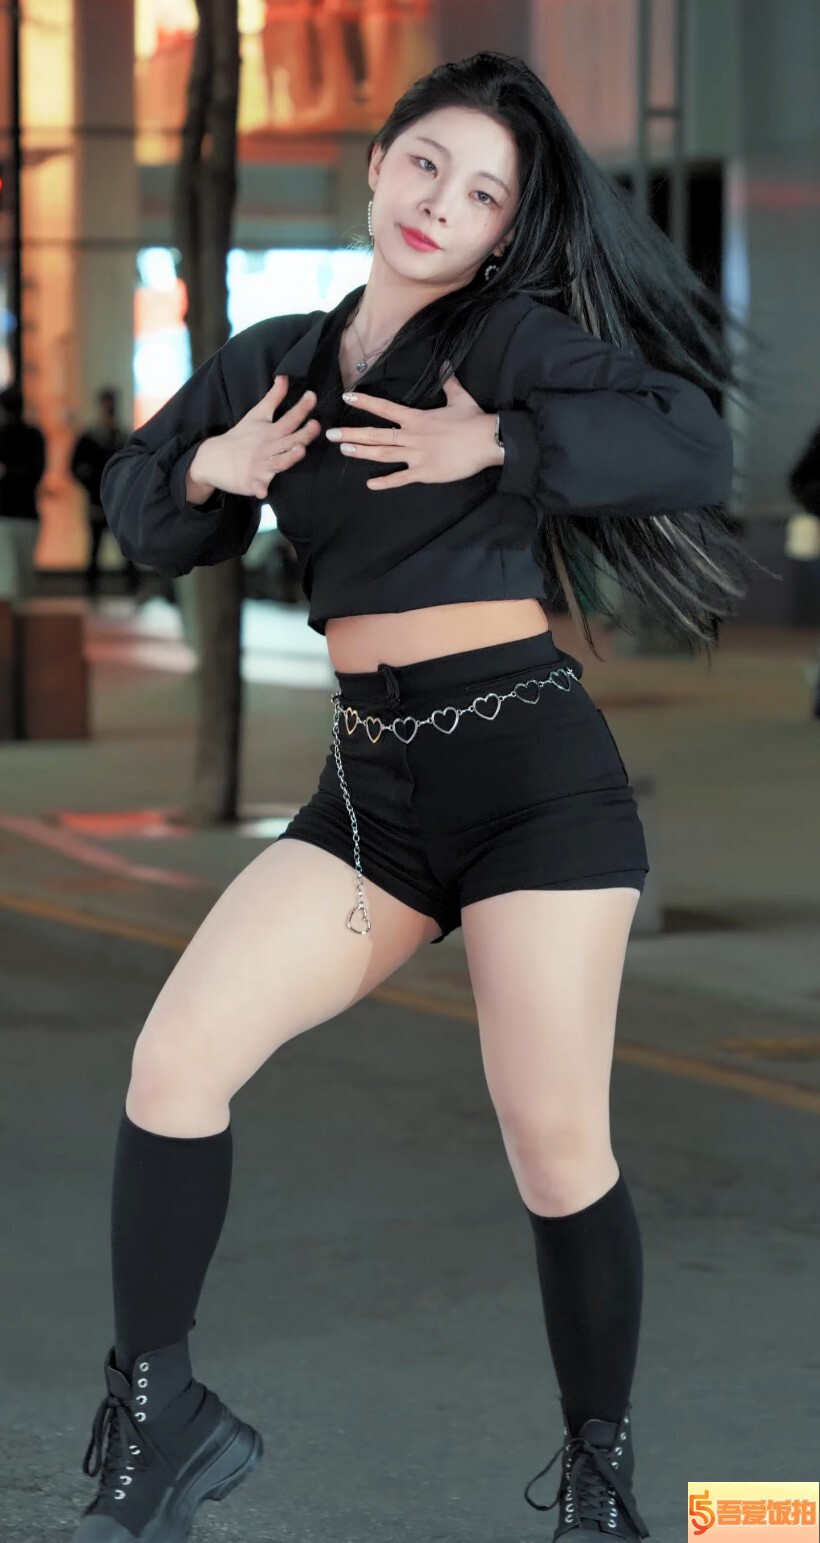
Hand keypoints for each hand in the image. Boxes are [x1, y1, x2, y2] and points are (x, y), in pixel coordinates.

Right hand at [187, 376, 322, 501]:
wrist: (213, 458)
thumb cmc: (240, 437)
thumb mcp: (256, 415)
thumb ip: (273, 398)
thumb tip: (283, 377)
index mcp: (270, 432)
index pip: (290, 418)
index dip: (302, 408)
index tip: (312, 396)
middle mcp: (267, 448)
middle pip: (289, 440)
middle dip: (303, 434)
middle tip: (315, 425)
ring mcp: (259, 465)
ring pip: (278, 462)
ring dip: (288, 457)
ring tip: (299, 451)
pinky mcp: (251, 481)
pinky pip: (257, 487)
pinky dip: (259, 489)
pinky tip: (263, 492)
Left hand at [324, 373, 501, 489]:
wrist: (488, 441)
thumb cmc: (474, 420)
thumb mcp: (460, 397)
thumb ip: (449, 381)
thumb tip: (445, 363)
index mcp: (417, 418)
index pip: (385, 408)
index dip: (365, 402)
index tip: (347, 397)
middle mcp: (412, 436)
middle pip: (376, 435)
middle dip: (352, 434)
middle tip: (330, 435)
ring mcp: (417, 456)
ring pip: (383, 454)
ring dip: (362, 452)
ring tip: (343, 449)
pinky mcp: (425, 473)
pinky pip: (401, 478)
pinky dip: (385, 482)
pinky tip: (370, 484)